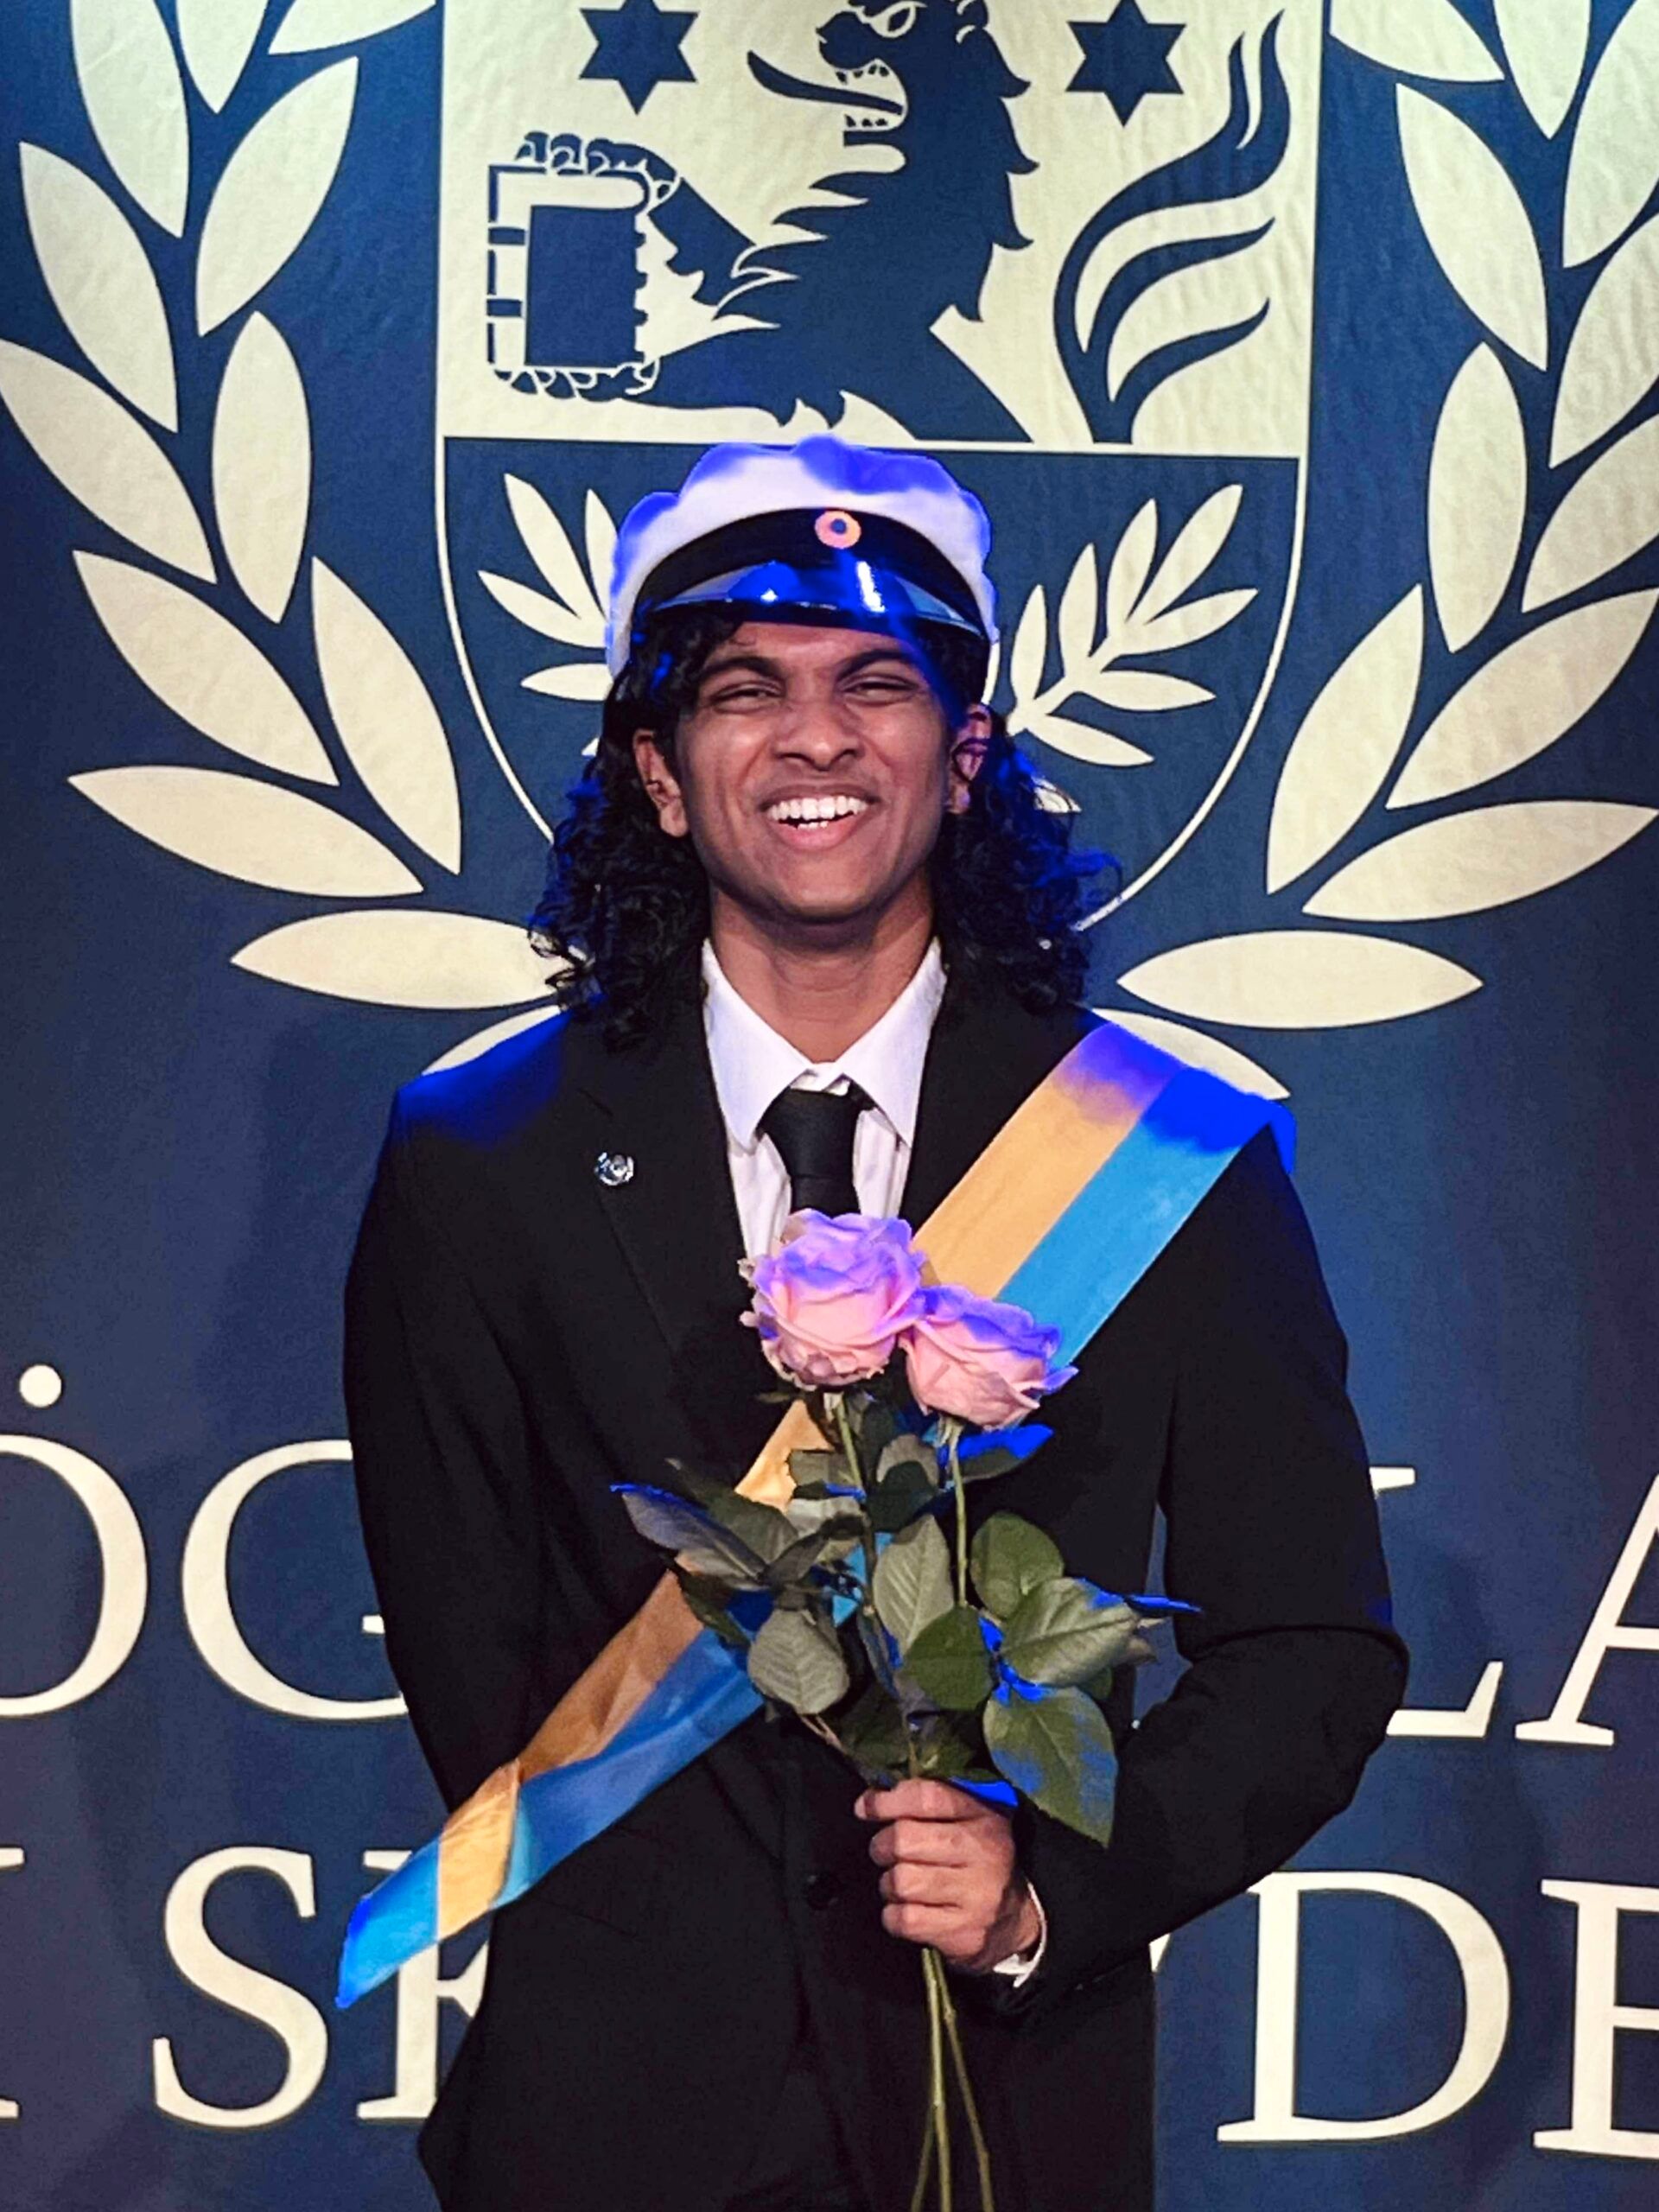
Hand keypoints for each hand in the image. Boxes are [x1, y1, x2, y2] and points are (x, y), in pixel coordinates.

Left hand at [854, 1778, 1040, 1972]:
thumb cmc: (979, 1861)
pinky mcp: (964, 1934)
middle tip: (885, 1852)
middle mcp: (983, 1854)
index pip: (927, 1798)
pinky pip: (905, 1919)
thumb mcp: (970, 1821)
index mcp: (983, 1818)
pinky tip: (906, 1910)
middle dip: (882, 1845)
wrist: (1017, 1919)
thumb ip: (929, 1805)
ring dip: (890, 1883)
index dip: (887, 1800)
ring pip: (901, 1881)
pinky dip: (894, 1915)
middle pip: (905, 1839)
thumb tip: (871, 1799)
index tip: (866, 1807)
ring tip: (901, 1884)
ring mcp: (976, 1897)